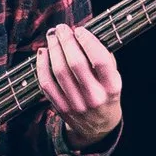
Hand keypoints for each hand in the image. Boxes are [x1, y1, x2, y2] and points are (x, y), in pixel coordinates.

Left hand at [34, 19, 121, 143]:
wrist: (99, 127)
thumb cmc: (106, 94)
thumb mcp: (113, 78)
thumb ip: (103, 58)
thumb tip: (83, 33)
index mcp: (112, 87)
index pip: (100, 60)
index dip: (88, 41)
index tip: (79, 30)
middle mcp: (95, 97)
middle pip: (76, 64)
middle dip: (66, 41)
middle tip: (61, 28)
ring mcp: (76, 104)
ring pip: (59, 72)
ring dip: (53, 50)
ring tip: (52, 37)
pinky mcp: (61, 108)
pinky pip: (46, 84)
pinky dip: (42, 65)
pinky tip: (43, 52)